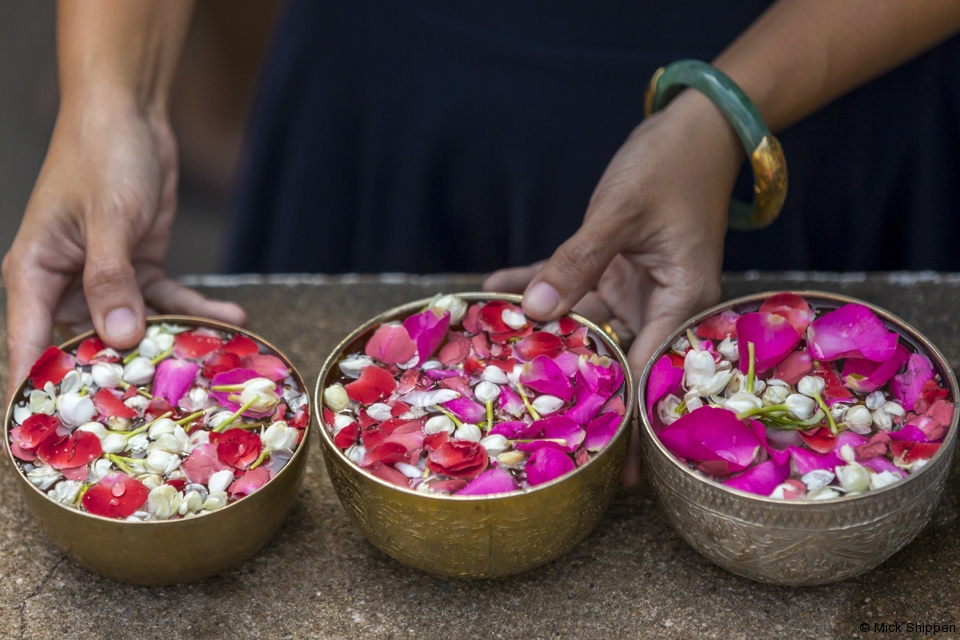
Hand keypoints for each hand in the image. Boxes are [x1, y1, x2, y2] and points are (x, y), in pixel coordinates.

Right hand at [3, 96, 245, 400]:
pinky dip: (197, 310)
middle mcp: (66, 285)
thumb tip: (118, 339)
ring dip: (167, 348)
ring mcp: (104, 280)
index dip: (30, 395)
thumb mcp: (108, 219)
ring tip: (204, 376)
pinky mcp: (139, 269)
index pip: (26, 347)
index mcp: (34, 275)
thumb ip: (112, 280)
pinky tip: (234, 319)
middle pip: (83, 348)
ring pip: (132, 331)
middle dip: (115, 381)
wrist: (130, 116)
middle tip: (152, 421)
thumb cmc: (101, 157)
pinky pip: (168, 301)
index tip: (39, 442)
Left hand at [485, 91, 743, 484]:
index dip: (628, 420)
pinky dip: (534, 285)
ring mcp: (632, 288)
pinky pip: (567, 284)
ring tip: (494, 362)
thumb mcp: (621, 213)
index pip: (650, 372)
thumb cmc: (671, 166)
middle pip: (616, 359)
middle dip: (578, 388)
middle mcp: (659, 304)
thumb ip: (576, 262)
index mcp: (682, 301)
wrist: (693, 127)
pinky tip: (494, 291)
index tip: (611, 466)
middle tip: (537, 428)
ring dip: (543, 335)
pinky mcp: (611, 267)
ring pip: (583, 325)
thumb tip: (535, 313)